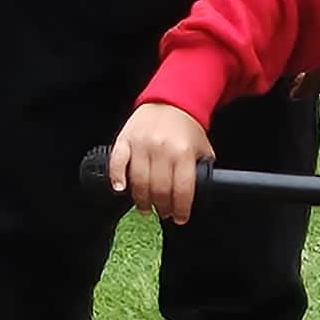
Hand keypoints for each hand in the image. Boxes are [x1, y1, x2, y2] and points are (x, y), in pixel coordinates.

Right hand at [110, 102, 214, 223]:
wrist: (169, 101)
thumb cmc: (185, 127)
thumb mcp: (202, 146)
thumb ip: (202, 168)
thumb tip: (201, 192)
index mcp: (184, 151)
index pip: (182, 188)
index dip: (181, 208)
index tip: (180, 218)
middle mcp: (162, 148)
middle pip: (160, 189)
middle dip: (162, 207)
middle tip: (163, 213)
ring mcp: (141, 144)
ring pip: (139, 181)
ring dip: (142, 200)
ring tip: (145, 208)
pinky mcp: (125, 139)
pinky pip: (117, 162)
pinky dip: (117, 178)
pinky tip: (121, 190)